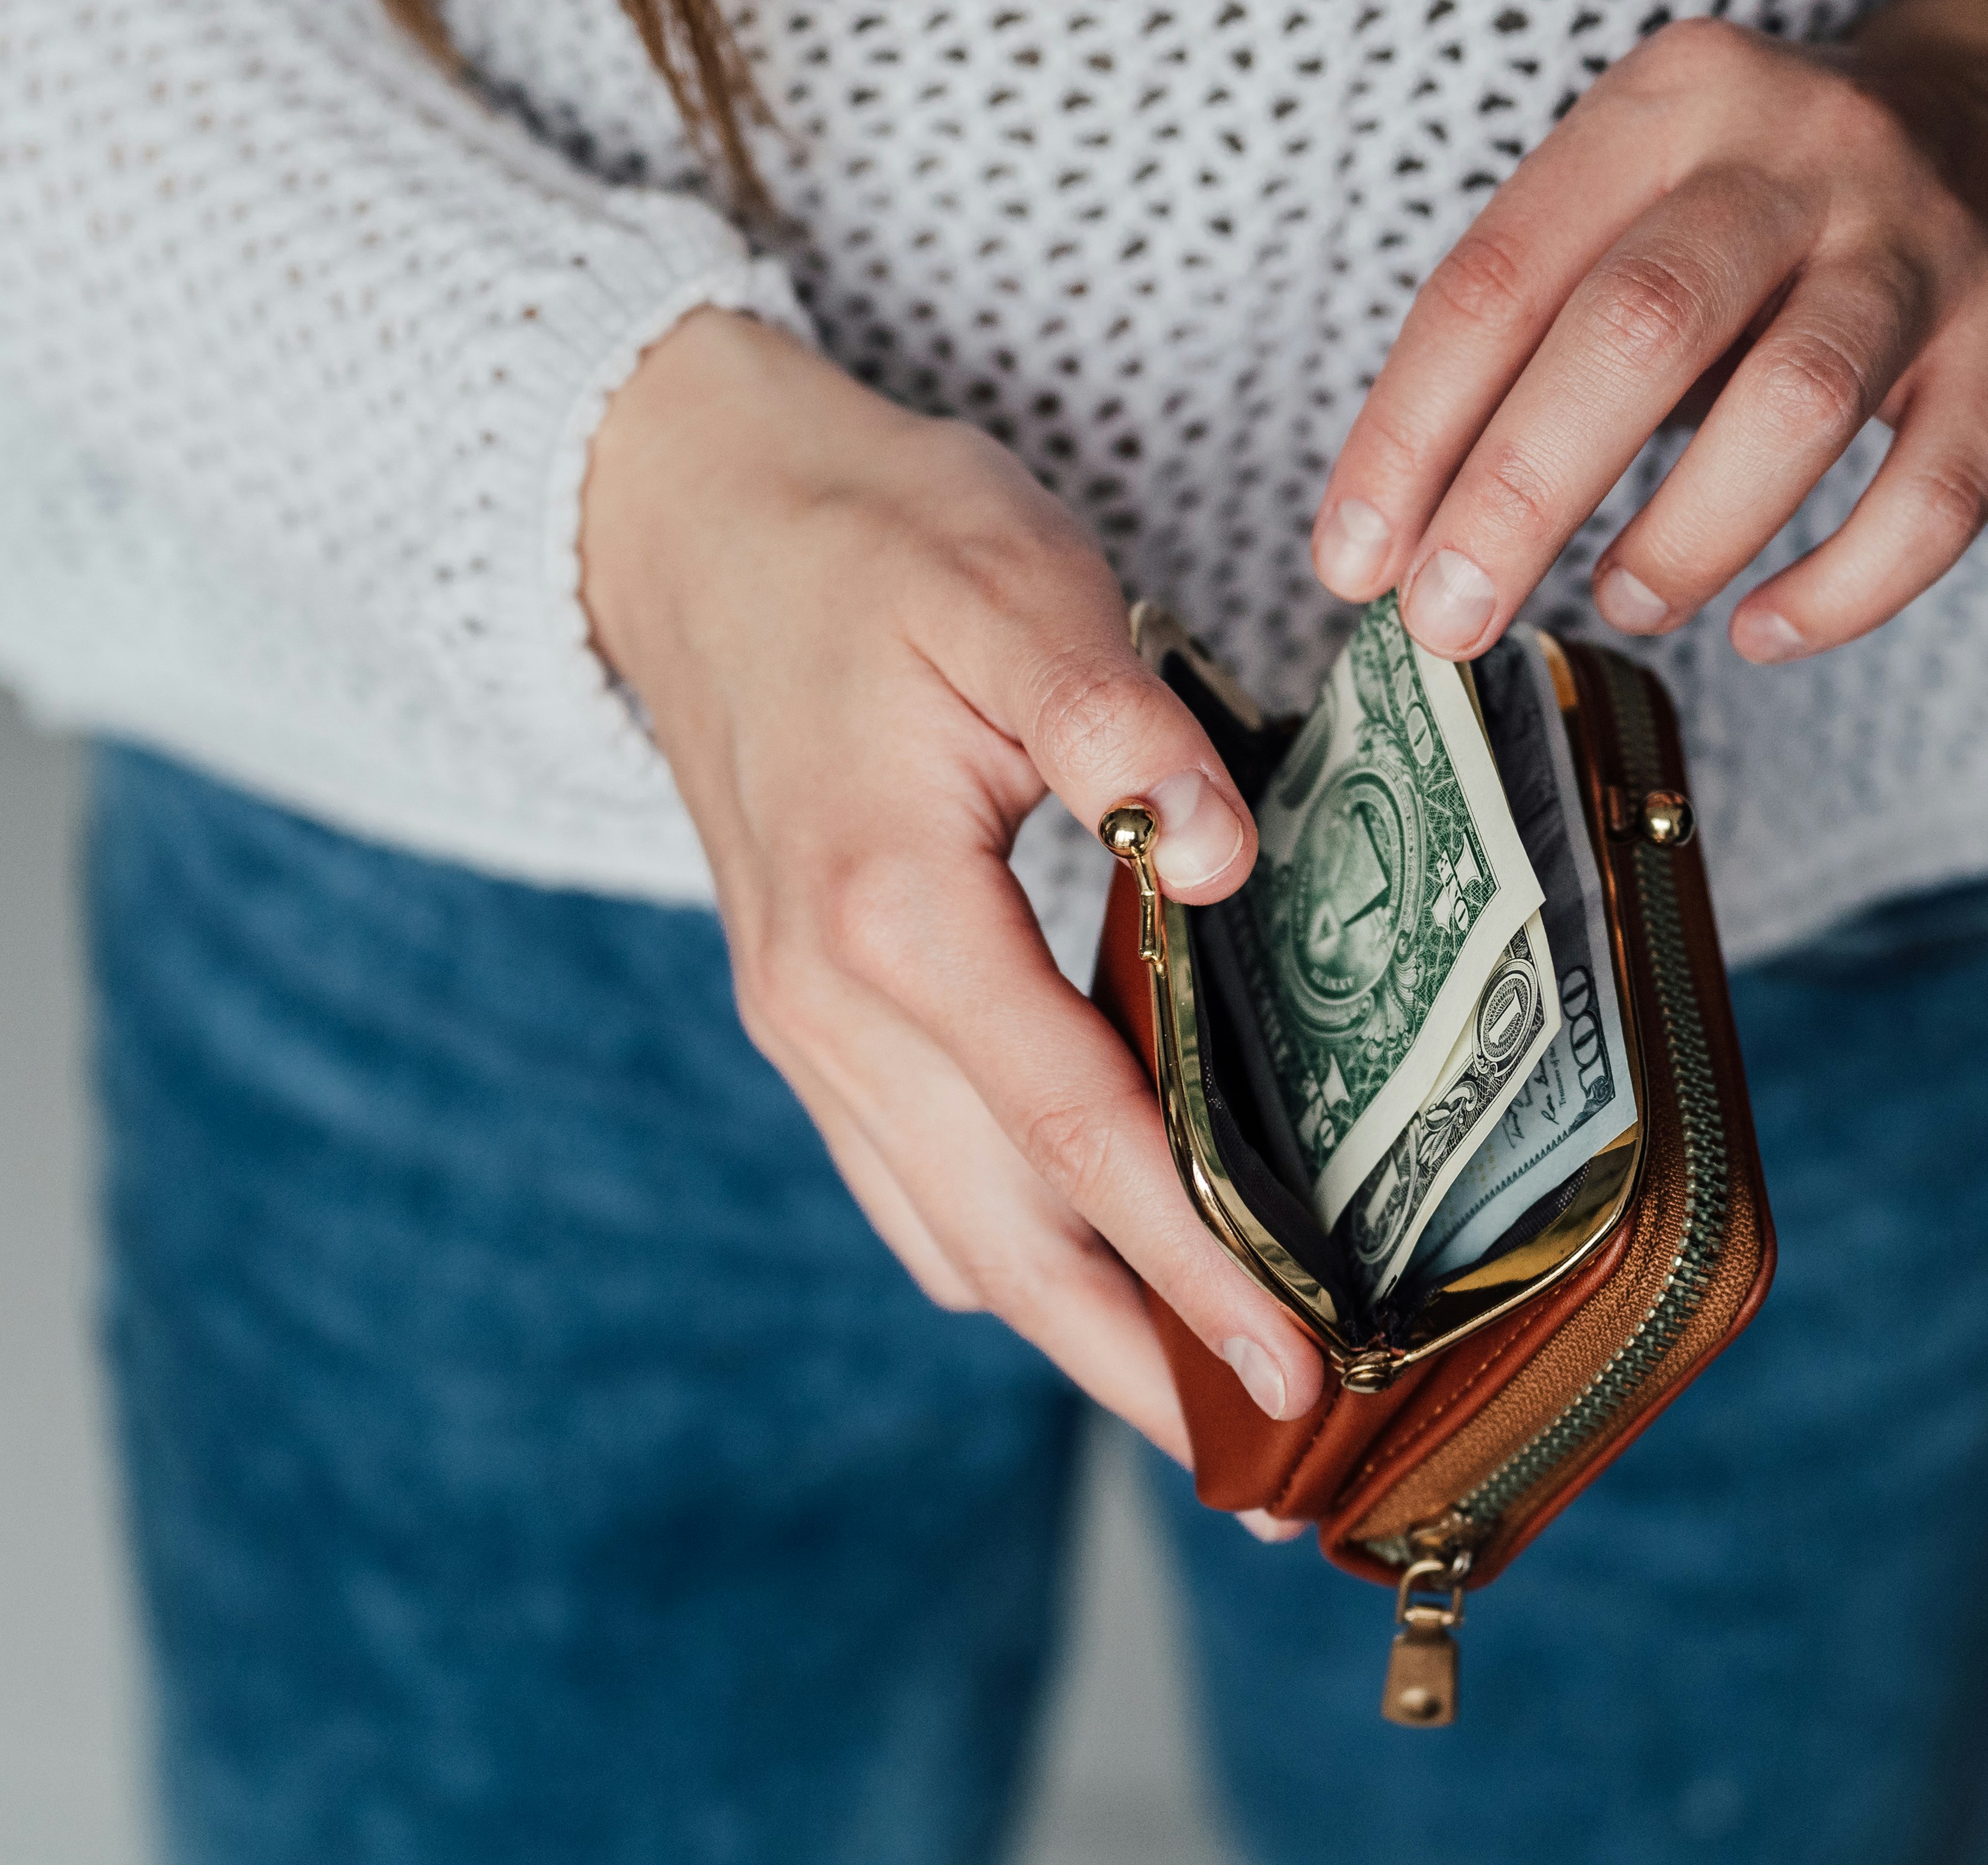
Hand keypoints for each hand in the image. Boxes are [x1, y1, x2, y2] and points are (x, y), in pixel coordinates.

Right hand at [583, 310, 1325, 1460]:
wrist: (692, 519)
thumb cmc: (873, 540)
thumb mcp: (1015, 587)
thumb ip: (1124, 727)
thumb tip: (1220, 858)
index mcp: (891, 917)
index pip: (1078, 1135)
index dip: (1193, 1268)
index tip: (1295, 1369)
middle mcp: (831, 1008)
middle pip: (1004, 1244)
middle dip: (1140, 1364)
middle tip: (1274, 1468)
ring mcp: (806, 1026)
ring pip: (946, 1237)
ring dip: (1071, 1330)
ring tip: (1200, 1399)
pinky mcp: (807, 1015)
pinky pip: (906, 1183)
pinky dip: (1003, 1253)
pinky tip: (1089, 1266)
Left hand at [1309, 0, 1987, 660]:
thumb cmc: (1779, 202)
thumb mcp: (1650, 188)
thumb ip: (1540, 324)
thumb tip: (1403, 529)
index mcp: (1671, 100)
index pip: (1499, 275)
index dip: (1409, 430)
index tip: (1353, 559)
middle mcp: (1802, 152)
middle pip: (1637, 328)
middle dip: (1519, 494)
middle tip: (1446, 618)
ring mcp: (1927, 248)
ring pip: (1793, 410)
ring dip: (1682, 538)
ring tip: (1622, 603)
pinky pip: (1933, 500)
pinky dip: (1838, 591)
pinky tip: (1762, 630)